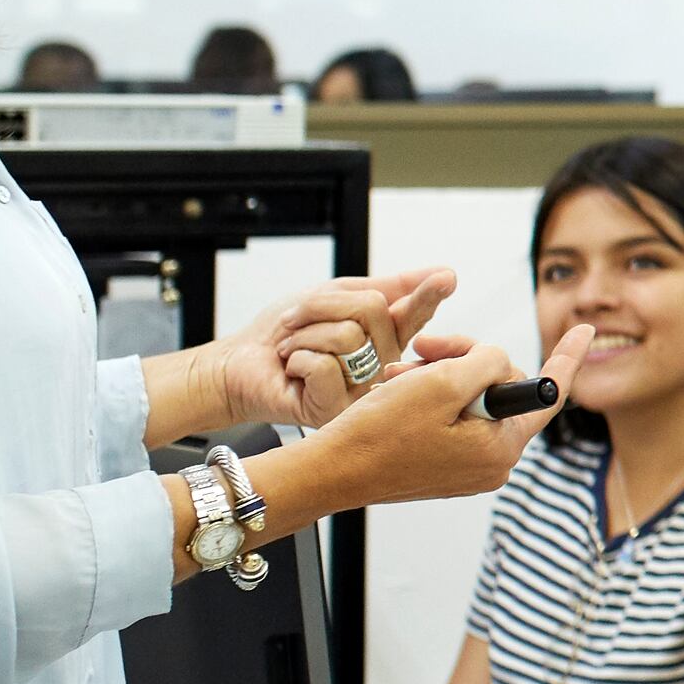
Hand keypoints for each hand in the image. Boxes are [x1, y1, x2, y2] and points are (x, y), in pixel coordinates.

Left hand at [149, 266, 458, 444]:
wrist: (238, 363)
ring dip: (304, 334)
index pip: (414, 313)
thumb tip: (439, 273)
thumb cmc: (281, 333)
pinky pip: (324, 365)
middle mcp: (378, 367)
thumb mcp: (333, 296)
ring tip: (291, 350)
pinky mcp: (335, 409)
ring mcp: (360, 391)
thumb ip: (384, 288)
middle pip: (373, 311)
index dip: (428, 295)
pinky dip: (296, 357)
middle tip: (295, 321)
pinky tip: (291, 371)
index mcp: (382, 338)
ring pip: (347, 336)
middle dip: (323, 305)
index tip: (446, 278)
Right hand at [272, 328, 598, 522]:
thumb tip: (497, 360)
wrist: (328, 471)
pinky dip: (425, 393)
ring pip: (468, 395)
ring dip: (436, 374)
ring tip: (398, 376)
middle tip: (427, 348)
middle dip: (466, 359)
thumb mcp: (444, 382)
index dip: (567, 357)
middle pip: (500, 386)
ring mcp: (465, 464)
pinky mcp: (441, 462)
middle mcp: (490, 461)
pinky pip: (447, 414)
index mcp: (501, 448)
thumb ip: (488, 363)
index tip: (587, 330)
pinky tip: (395, 389)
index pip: (547, 392)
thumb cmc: (380, 432)